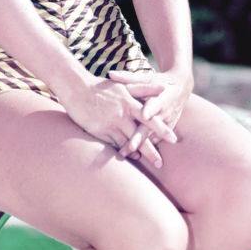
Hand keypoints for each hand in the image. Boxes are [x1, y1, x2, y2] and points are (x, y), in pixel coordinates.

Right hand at [55, 71, 175, 161]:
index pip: (150, 118)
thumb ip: (145, 88)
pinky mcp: (99, 131)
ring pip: (126, 143)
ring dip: (136, 154)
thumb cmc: (102, 87)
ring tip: (145, 163)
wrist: (76, 88)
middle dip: (150, 152)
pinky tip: (127, 157)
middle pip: (139, 137)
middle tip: (161, 164)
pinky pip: (112, 145)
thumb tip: (163, 88)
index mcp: (129, 103)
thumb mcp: (124, 85)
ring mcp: (109, 124)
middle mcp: (121, 115)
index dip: (162, 129)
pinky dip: (120, 151)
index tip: (174, 140)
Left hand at [107, 68, 191, 164]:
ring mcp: (167, 122)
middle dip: (141, 138)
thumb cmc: (159, 81)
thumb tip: (110, 74)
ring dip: (142, 147)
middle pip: (152, 127)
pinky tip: (133, 156)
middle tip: (130, 148)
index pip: (155, 104)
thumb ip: (128, 78)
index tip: (144, 116)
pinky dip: (146, 148)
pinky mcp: (167, 129)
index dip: (150, 110)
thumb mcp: (147, 79)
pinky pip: (155, 140)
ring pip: (153, 137)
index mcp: (161, 97)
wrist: (181, 88)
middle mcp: (165, 112)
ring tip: (127, 155)